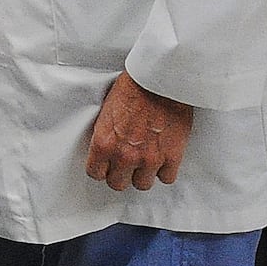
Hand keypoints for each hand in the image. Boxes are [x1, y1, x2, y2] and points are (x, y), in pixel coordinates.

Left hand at [86, 71, 193, 191]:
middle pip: (117, 184)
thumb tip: (107, 149)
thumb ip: (106, 136)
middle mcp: (124, 155)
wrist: (158, 81)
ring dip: (143, 174)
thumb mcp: (106, 112)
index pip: (95, 173)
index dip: (101, 169)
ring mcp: (149, 158)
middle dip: (120, 174)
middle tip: (124, 165)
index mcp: (104, 143)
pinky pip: (166, 177)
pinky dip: (165, 170)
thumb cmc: (132, 88)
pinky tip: (162, 158)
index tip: (105, 166)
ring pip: (142, 184)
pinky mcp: (171, 156)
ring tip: (144, 161)